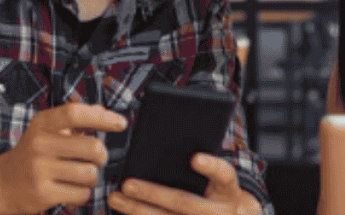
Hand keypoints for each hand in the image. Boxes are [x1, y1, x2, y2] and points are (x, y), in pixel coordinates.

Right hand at [0, 102, 126, 213]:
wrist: (1, 183)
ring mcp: (39, 169)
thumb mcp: (46, 130)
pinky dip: (82, 194)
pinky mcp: (42, 193)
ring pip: (90, 174)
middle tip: (96, 159)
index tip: (121, 123)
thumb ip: (74, 118)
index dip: (102, 117)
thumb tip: (104, 111)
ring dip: (91, 177)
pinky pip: (81, 193)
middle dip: (101, 156)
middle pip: (92, 147)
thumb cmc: (32, 154)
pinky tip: (71, 190)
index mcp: (42, 124)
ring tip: (80, 176)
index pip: (75, 113)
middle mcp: (39, 144)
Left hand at [108, 153, 261, 214]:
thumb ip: (201, 165)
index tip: (195, 158)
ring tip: (116, 197)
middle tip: (128, 183)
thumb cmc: (215, 194)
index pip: (224, 175)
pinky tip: (124, 212)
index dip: (211, 167)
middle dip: (153, 194)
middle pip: (185, 203)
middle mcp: (219, 213)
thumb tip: (171, 138)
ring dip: (137, 210)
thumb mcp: (217, 180)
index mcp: (228, 191)